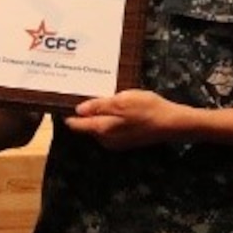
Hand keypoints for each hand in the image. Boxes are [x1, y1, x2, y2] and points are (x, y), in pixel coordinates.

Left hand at [63, 89, 194, 150]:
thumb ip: (99, 106)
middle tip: (81, 91)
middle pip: (86, 125)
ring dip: (97, 113)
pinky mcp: (126, 139)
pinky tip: (116, 105)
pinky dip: (109, 117)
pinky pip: (110, 127)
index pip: (75, 124)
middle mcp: (105, 139)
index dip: (67, 113)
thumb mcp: (121, 101)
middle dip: (82, 111)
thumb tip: (78, 110)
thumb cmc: (147, 109)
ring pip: (99, 126)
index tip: (61, 100)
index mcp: (101, 129)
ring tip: (100, 94)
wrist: (171, 124)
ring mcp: (116, 141)